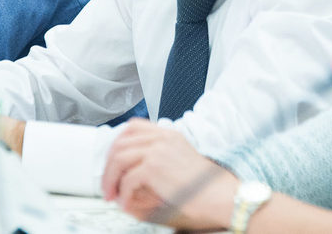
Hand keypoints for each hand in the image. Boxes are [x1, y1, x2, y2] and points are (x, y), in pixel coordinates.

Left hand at [102, 119, 237, 229]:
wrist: (223, 197)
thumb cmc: (206, 186)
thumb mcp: (182, 161)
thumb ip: (160, 157)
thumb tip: (134, 168)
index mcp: (169, 135)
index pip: (133, 127)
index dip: (117, 144)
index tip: (112, 162)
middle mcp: (162, 138)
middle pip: (120, 142)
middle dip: (108, 166)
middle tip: (108, 185)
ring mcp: (158, 151)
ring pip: (119, 158)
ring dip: (110, 179)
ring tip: (113, 195)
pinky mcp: (155, 168)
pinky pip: (128, 179)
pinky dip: (123, 193)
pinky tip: (126, 203)